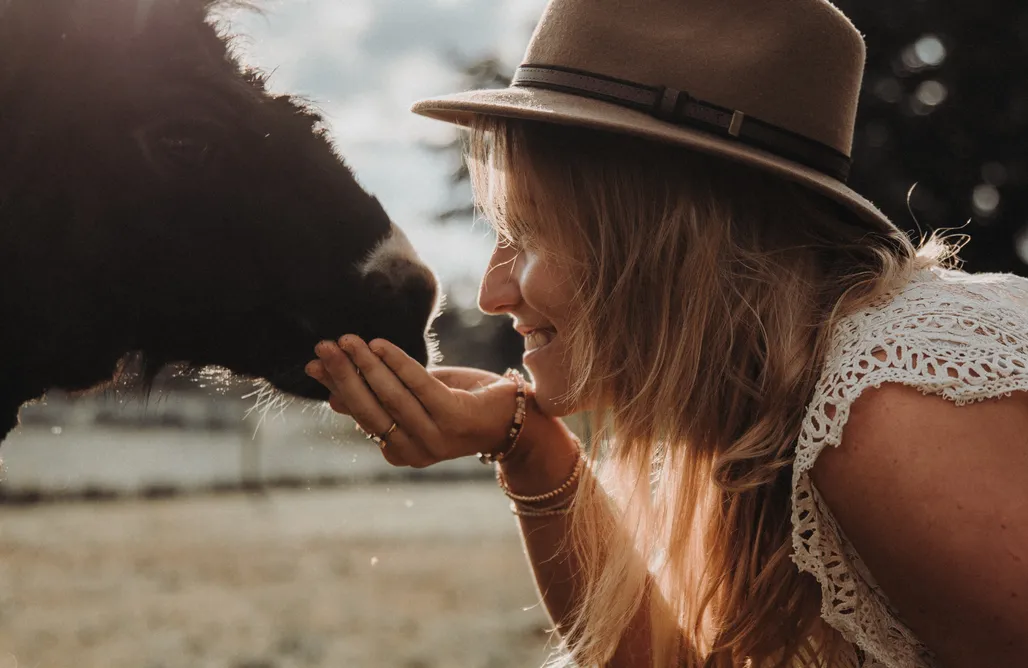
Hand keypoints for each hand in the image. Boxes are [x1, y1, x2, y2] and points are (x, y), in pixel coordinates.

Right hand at [305, 334, 530, 467]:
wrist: (516, 416)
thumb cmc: (461, 402)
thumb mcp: (413, 399)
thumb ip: (378, 397)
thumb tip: (330, 393)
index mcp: (399, 451)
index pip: (360, 415)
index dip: (336, 387)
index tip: (313, 364)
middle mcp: (414, 451)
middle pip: (369, 409)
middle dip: (343, 375)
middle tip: (323, 347)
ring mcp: (435, 438)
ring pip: (391, 397)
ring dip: (365, 365)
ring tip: (347, 340)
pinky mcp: (454, 418)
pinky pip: (419, 386)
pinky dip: (397, 363)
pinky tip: (379, 344)